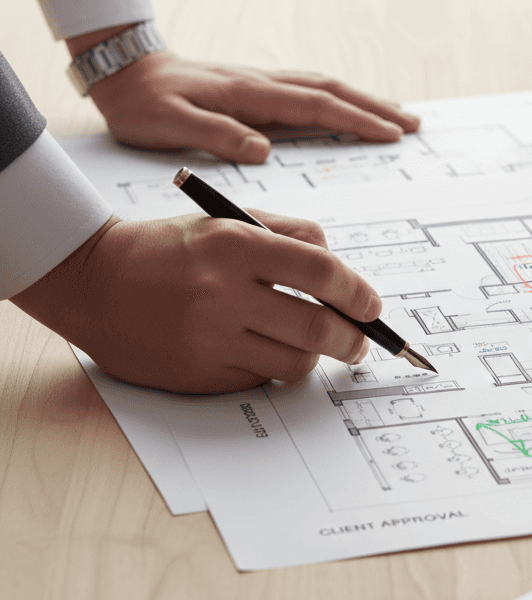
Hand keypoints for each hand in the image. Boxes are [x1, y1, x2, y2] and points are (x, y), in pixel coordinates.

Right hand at [12, 210, 381, 393]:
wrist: (93, 282)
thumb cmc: (167, 247)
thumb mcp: (226, 220)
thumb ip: (288, 235)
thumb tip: (340, 270)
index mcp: (234, 244)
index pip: (320, 271)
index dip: (358, 292)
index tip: (371, 306)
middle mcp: (222, 293)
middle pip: (317, 326)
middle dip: (352, 338)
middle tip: (360, 341)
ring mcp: (208, 338)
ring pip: (294, 361)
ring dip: (315, 356)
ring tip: (316, 345)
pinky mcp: (197, 374)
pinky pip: (259, 379)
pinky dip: (273, 367)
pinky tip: (266, 350)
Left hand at [71, 29, 418, 162]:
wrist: (125, 71)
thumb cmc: (145, 104)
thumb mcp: (169, 125)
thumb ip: (216, 136)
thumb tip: (264, 150)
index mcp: (249, 94)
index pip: (315, 105)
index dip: (356, 120)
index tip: (391, 134)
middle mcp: (263, 84)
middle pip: (332, 90)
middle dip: (376, 107)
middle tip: (413, 123)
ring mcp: (262, 84)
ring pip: (324, 87)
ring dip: (363, 100)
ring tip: (396, 114)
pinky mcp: (256, 89)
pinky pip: (309, 91)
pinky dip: (339, 98)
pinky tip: (349, 107)